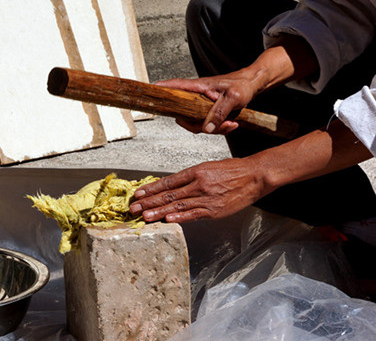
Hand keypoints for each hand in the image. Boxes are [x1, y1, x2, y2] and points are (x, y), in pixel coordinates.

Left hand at [129, 157, 269, 222]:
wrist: (255, 176)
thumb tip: (171, 187)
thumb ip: (190, 178)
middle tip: (134, 208)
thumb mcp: (208, 168)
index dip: (151, 188)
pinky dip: (180, 217)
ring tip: (145, 216)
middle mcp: (198, 184)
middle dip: (149, 202)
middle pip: (169, 194)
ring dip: (159, 212)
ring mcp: (207, 198)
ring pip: (178, 205)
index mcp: (195, 171)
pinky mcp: (215, 210)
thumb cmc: (232, 170)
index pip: (168, 181)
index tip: (139, 193)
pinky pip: (194, 214)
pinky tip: (168, 220)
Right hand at [155, 69, 259, 134]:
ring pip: (198, 124)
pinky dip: (220, 128)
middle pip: (185, 116)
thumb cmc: (242, 84)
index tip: (151, 90)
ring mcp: (202, 105)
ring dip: (216, 128)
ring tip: (232, 123)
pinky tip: (232, 123)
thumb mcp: (233, 98)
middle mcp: (197, 96)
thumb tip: (206, 128)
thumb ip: (219, 113)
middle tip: (222, 125)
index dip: (162, 89)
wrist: (253, 85)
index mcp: (199, 87)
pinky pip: (208, 126)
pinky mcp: (209, 112)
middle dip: (201, 126)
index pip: (176, 86)